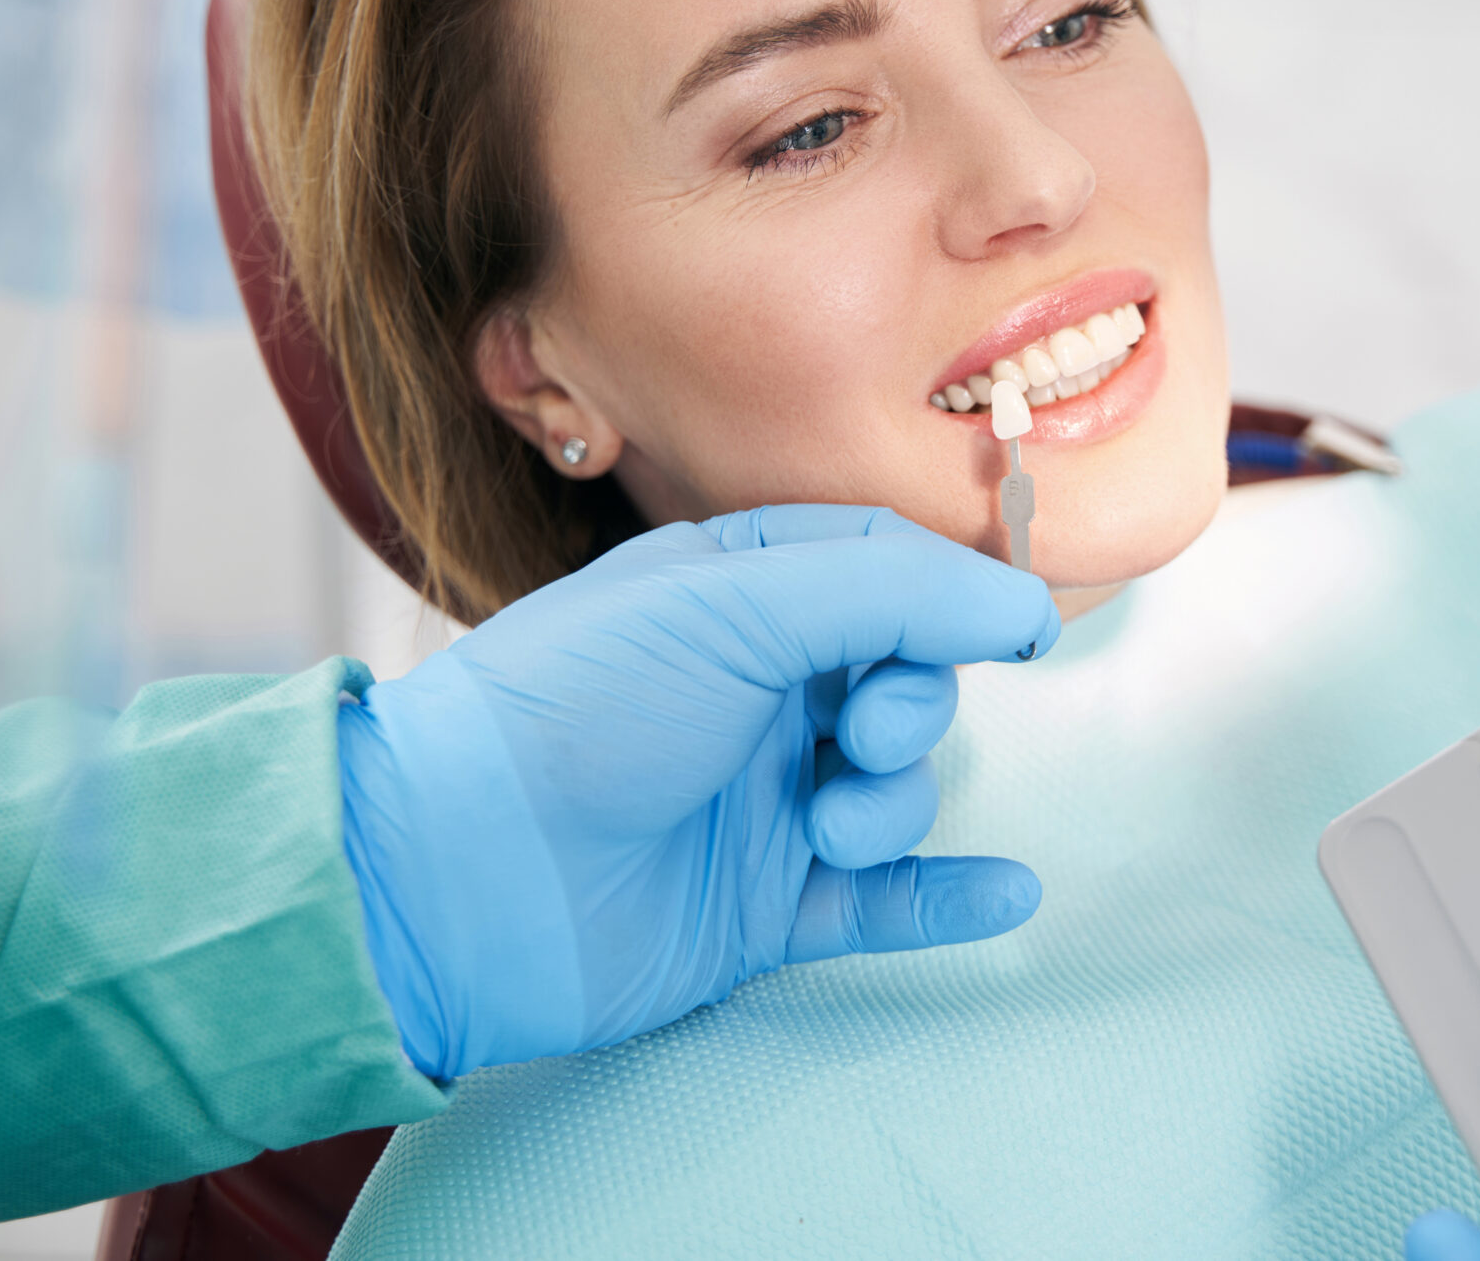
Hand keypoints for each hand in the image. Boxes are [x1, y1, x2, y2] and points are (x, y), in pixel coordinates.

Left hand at [337, 504, 1059, 1079]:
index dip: (951, 596)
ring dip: (893, 803)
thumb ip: (891, 591)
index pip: (882, 571)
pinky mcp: (760, 907)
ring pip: (895, 791)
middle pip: (903, 680)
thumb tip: (1022, 600)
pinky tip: (1008, 893)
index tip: (1020, 627)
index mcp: (734, 594)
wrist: (457, 872)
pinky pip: (882, 903)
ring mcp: (759, 801)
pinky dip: (946, 896)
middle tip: (862, 731)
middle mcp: (752, 692)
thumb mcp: (732, 602)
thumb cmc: (574, 706)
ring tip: (829, 826)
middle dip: (912, 704)